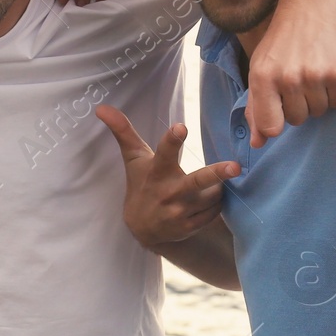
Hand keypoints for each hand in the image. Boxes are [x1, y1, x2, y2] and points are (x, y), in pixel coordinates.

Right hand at [96, 104, 239, 245]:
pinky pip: (215, 210)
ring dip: (215, 187)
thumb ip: (122, 131)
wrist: (142, 228)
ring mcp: (180, 213)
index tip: (181, 127)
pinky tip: (205, 200)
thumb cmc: (142, 183)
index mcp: (157, 171)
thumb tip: (100, 107)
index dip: (172, 140)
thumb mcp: (133, 158)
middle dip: (217, 174)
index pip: (164, 153)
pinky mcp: (190, 227)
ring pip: (213, 194)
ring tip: (203, 186)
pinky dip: (215, 202)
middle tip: (235, 166)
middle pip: (197, 181)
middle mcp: (169, 193)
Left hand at [245, 0, 335, 146]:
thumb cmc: (283, 40)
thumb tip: (257, 142)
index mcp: (263, 77)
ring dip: (316, 97)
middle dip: (297, 104)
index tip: (279, 108)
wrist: (313, 3)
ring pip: (318, 112)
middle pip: (297, 120)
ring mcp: (314, 76)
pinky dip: (334, 91)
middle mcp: (288, 78)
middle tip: (298, 76)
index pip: (270, 127)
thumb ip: (255, 107)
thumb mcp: (260, 67)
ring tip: (312, 70)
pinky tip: (327, 68)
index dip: (276, 122)